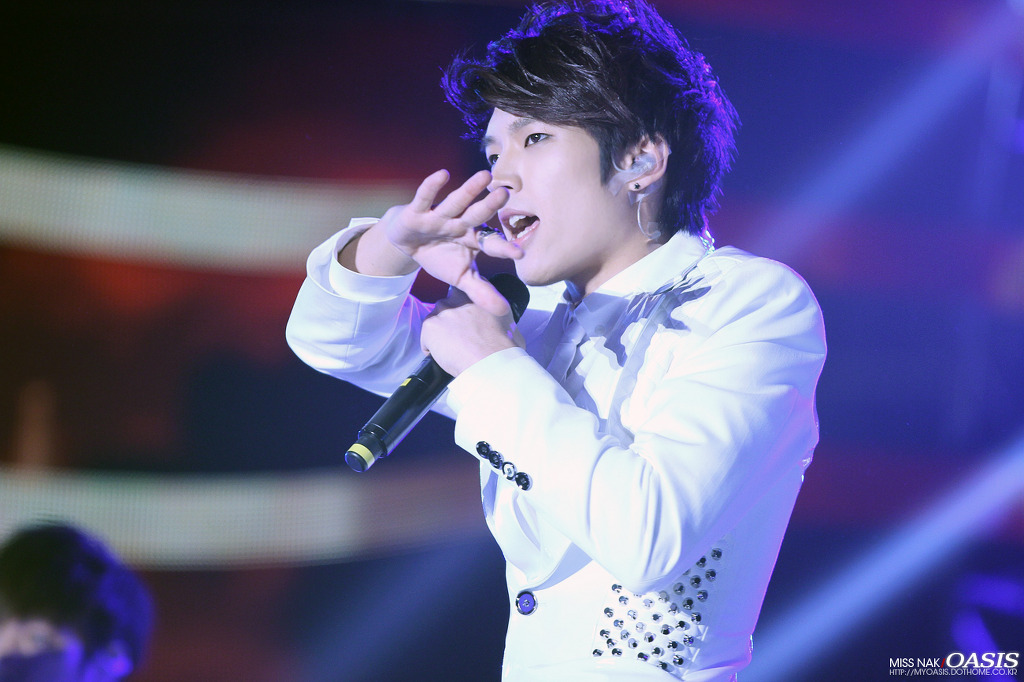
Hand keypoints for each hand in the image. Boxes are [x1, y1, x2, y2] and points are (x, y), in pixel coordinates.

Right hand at [380, 169, 521, 315]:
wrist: (409, 243)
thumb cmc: (440, 256)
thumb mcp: (460, 277)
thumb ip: (481, 292)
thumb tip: (504, 312)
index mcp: (473, 240)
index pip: (490, 244)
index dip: (504, 248)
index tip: (520, 253)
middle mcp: (460, 224)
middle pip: (477, 215)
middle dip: (490, 206)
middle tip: (506, 194)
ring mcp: (440, 216)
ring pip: (456, 202)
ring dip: (469, 189)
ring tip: (485, 175)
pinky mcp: (418, 211)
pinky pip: (425, 197)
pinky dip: (431, 187)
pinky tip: (442, 174)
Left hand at [420, 288, 524, 376]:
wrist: (492, 362)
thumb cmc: (504, 347)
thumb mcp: (509, 321)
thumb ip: (498, 314)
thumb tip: (501, 323)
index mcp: (477, 293)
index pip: (462, 292)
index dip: (462, 309)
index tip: (468, 322)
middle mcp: (458, 296)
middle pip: (446, 307)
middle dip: (450, 322)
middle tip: (462, 340)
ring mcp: (442, 310)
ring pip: (435, 323)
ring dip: (441, 336)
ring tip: (456, 350)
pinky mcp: (430, 326)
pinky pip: (426, 341)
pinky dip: (433, 351)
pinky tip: (448, 357)